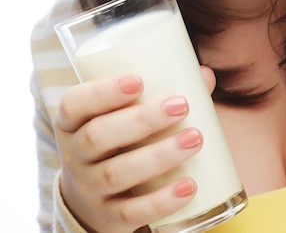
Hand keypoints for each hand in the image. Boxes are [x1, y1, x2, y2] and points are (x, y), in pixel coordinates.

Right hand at [53, 70, 212, 232]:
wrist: (88, 200)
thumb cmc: (114, 140)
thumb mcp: (117, 116)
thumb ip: (155, 93)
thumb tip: (205, 75)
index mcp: (71, 122)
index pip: (74, 104)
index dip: (102, 92)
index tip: (138, 80)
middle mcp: (74, 155)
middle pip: (98, 136)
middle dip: (142, 119)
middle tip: (181, 105)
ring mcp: (89, 189)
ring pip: (117, 173)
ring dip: (159, 155)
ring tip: (194, 138)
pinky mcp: (108, 218)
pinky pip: (131, 213)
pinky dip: (161, 201)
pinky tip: (189, 186)